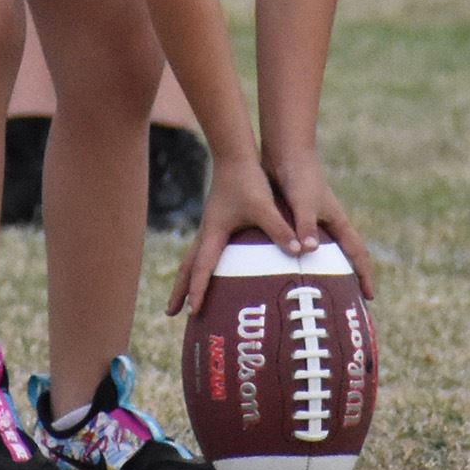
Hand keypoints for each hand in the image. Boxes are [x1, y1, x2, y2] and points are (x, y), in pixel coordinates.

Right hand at [166, 159, 302, 318]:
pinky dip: (199, 266)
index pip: (202, 267)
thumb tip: (298, 250)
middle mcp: (207, 233)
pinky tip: (207, 272)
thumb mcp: (265, 207)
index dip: (197, 290)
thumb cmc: (248, 180)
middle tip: (170, 313)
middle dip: (179, 290)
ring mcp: (209, 228)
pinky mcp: (217, 223)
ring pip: (191, 259)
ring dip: (185, 279)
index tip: (193, 312)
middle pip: (186, 267)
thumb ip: (279, 229)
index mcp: (214, 233)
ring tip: (181, 299)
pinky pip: (204, 251)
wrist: (235, 156)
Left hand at [264, 148, 376, 300]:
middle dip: (348, 278)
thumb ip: (306, 225)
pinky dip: (298, 258)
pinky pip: (300, 243)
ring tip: (316, 292)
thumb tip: (309, 251)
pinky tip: (286, 270)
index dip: (364, 275)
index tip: (369, 297)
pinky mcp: (295, 217)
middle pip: (343, 257)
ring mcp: (312, 221)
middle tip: (345, 301)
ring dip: (321, 271)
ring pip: (320, 252)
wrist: (285, 153)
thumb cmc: (299, 177)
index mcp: (338, 222)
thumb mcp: (304, 203)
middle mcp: (328, 224)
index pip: (358, 254)